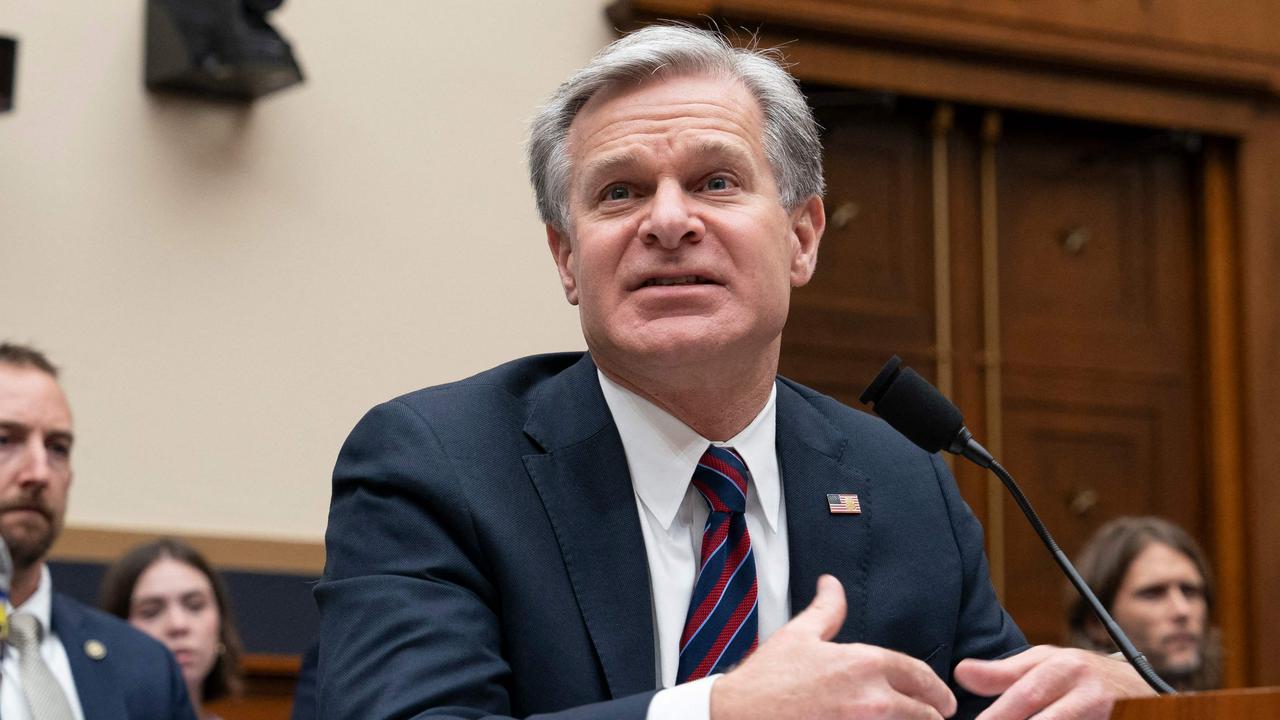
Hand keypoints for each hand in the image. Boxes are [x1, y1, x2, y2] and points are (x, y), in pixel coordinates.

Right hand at [710, 575, 956, 719]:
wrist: (740, 716)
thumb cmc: (766, 681)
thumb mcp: (798, 635)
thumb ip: (827, 610)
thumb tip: (832, 584)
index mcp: (863, 665)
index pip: (918, 676)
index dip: (935, 689)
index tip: (942, 699)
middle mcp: (872, 700)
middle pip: (924, 712)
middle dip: (933, 713)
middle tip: (938, 715)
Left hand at [954, 644, 1155, 718]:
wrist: (1137, 693)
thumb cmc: (1080, 677)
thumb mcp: (1044, 665)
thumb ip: (1002, 673)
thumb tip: (960, 673)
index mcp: (1064, 667)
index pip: (1025, 695)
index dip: (996, 716)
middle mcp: (1088, 691)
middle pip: (1043, 719)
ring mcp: (1104, 713)